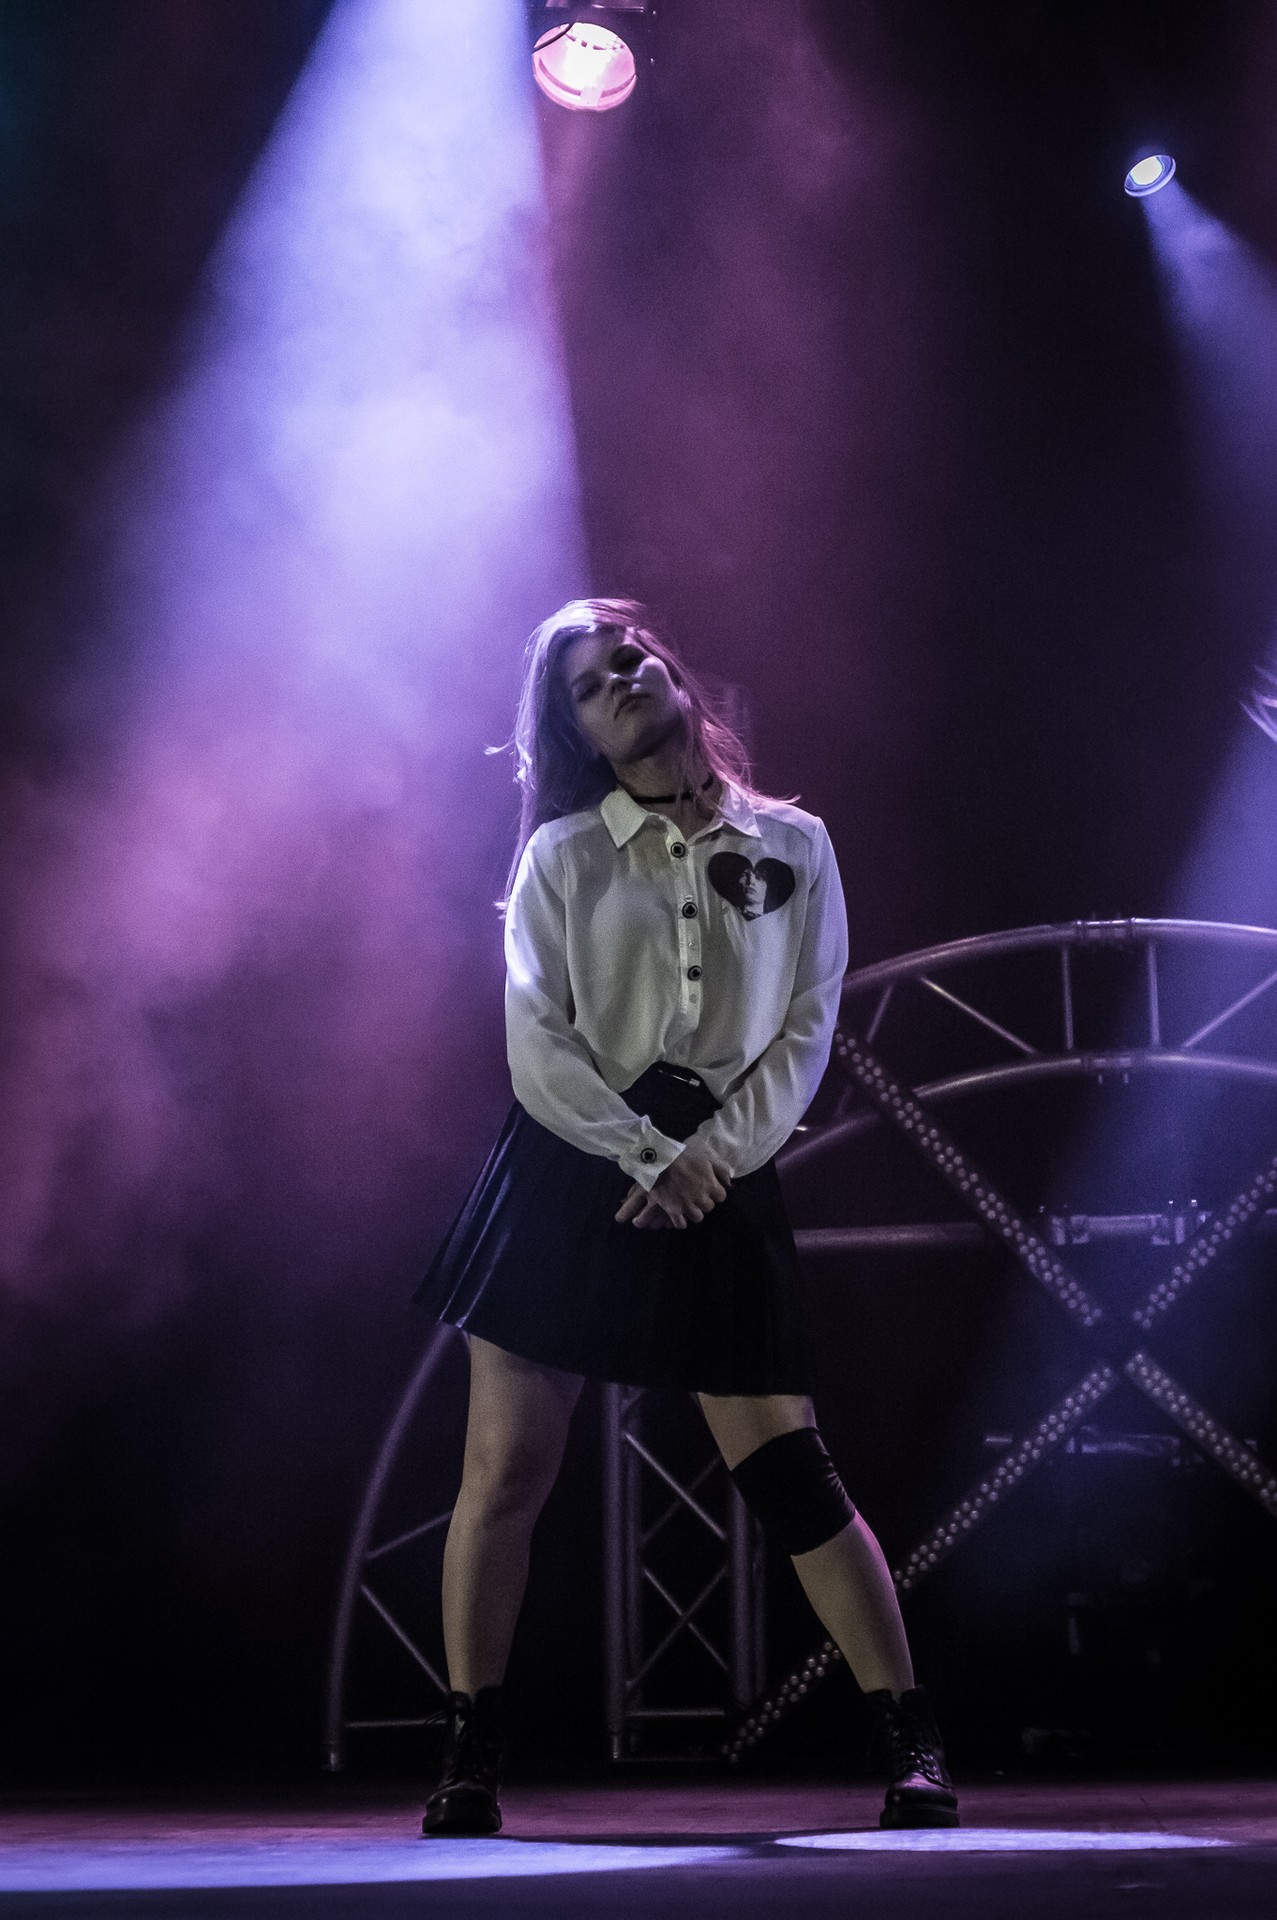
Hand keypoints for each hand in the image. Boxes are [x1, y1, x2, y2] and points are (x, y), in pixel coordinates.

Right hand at [614, 1141, 732, 1229]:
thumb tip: (729, 1182)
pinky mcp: (672, 1210)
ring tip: (689, 1205)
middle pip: (709, 1207)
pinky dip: (681, 1221)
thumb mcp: (708, 1155)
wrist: (661, 1159)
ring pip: (697, 1217)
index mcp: (710, 1185)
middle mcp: (701, 1198)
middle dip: (705, 1201)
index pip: (721, 1196)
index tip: (710, 1187)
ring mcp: (686, 1206)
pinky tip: (679, 1215)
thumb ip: (721, 1168)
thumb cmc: (685, 1154)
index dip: (716, 1191)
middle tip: (697, 1194)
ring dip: (695, 1212)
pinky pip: (680, 1224)